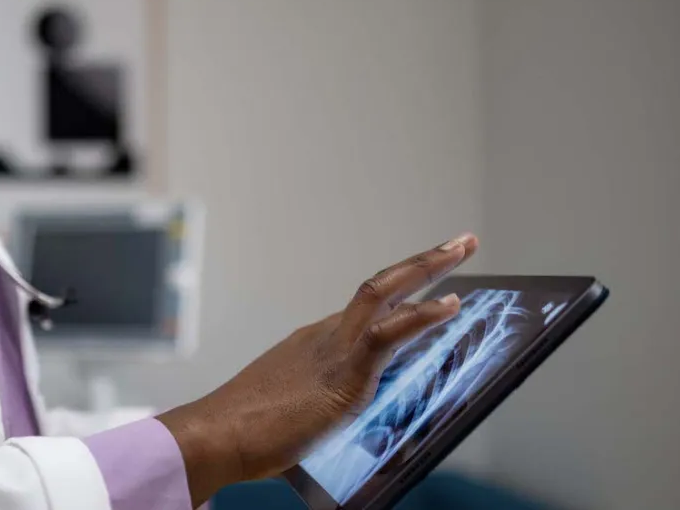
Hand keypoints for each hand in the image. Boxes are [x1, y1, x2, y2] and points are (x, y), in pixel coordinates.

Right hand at [156, 233, 478, 506]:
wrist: (218, 435)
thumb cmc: (248, 433)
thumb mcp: (293, 414)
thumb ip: (320, 407)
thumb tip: (338, 421)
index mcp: (315, 345)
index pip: (369, 310)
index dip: (404, 293)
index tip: (429, 282)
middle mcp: (325, 336)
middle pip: (380, 287)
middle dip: (422, 263)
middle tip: (459, 243)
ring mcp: (333, 350)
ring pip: (385, 293)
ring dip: (427, 268)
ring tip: (461, 248)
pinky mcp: (342, 373)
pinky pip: (387, 334)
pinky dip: (421, 316)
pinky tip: (450, 305)